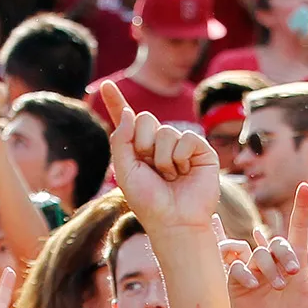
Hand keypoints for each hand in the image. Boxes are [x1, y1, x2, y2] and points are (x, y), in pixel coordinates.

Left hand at [97, 80, 220, 235]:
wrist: (174, 221)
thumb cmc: (148, 202)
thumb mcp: (124, 171)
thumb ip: (120, 140)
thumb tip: (129, 113)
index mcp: (137, 149)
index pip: (127, 121)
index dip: (116, 102)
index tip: (107, 85)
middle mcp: (158, 144)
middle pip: (146, 119)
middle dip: (144, 145)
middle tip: (152, 169)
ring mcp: (180, 146)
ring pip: (166, 131)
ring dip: (163, 158)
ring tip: (171, 177)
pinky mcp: (200, 150)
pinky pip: (187, 138)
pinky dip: (181, 157)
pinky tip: (185, 172)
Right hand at [223, 183, 307, 307]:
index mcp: (296, 260)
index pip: (298, 227)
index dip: (301, 207)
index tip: (304, 187)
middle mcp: (274, 261)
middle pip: (276, 241)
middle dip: (283, 253)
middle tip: (292, 275)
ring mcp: (255, 270)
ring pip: (256, 251)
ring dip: (267, 267)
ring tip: (276, 287)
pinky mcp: (237, 281)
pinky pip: (236, 266)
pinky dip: (244, 273)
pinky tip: (252, 287)